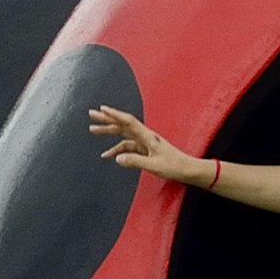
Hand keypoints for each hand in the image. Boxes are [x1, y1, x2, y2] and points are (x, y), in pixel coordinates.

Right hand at [89, 104, 208, 188]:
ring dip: (109, 132)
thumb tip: (117, 158)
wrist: (188, 169)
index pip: (128, 122)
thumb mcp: (154, 165)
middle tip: (92, 114)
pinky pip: (127, 146)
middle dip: (107, 119)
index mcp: (148, 137)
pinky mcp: (145, 149)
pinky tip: (108, 155)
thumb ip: (135, 161)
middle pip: (123, 125)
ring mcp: (145, 142)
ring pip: (123, 134)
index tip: (102, 109)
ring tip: (93, 129)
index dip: (115, 115)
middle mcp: (146, 136)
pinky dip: (117, 149)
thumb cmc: (174, 166)